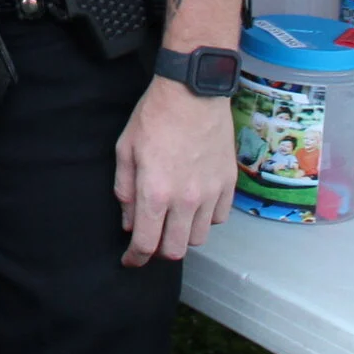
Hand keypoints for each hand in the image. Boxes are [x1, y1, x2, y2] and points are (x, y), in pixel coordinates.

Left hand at [113, 78, 236, 265]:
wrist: (192, 92)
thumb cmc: (154, 117)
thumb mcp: (126, 150)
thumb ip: (125, 190)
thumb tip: (129, 222)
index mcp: (155, 192)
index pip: (146, 244)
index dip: (135, 258)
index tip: (130, 260)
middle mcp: (185, 200)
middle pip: (176, 249)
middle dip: (160, 251)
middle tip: (152, 239)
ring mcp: (210, 193)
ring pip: (199, 238)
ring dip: (184, 235)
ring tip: (174, 219)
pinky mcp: (228, 184)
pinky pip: (219, 218)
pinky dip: (205, 219)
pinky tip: (195, 205)